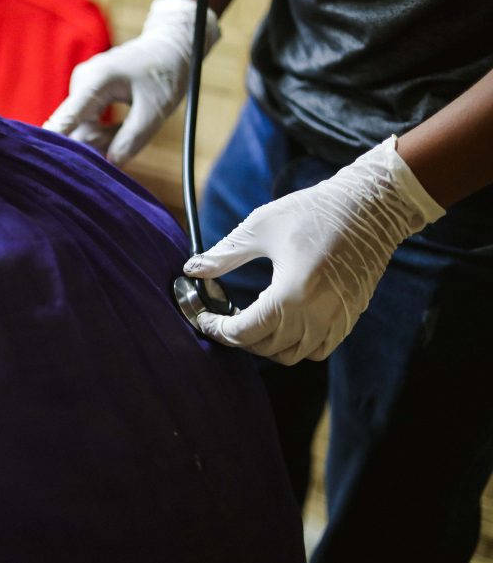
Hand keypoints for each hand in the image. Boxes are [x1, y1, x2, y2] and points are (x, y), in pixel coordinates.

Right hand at [43, 0, 218, 164]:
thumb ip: (132, 139)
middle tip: (128, 139)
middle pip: (74, 129)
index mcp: (95, 81)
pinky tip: (123, 125)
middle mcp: (80, 83)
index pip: (65, 118)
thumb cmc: (164, 73)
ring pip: (81, 129)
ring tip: (131, 127)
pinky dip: (104, 132)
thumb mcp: (156, 110)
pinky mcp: (84, 95)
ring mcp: (80, 88)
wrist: (168, 47)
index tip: (34, 161)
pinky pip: (86, 124)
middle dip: (98, 144)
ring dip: (104, 139)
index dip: (52, 141)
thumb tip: (110, 165)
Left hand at [184, 137, 444, 364]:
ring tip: (249, 321)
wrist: (369, 207)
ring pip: (291, 355)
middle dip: (237, 337)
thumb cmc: (313, 212)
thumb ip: (225, 254)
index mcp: (291, 295)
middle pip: (265, 348)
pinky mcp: (349, 318)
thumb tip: (192, 269)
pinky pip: (317, 350)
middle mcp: (316, 316)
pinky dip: (295, 346)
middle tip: (221, 317)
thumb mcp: (260, 227)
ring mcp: (337, 321)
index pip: (244, 332)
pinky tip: (281, 323)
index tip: (203, 317)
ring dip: (265, 345)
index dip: (217, 329)